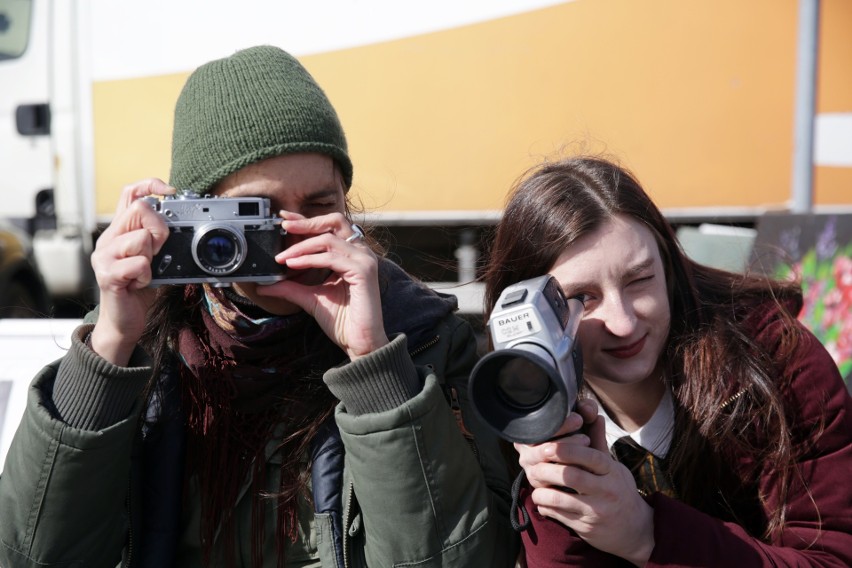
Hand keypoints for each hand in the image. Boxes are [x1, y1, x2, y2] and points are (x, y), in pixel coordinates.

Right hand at [89, 179, 174, 364]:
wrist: (124, 321)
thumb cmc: (140, 288)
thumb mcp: (154, 257)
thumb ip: (158, 238)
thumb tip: (180, 219)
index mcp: (120, 230)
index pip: (129, 193)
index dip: (149, 184)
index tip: (170, 190)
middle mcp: (109, 239)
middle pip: (139, 210)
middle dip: (159, 229)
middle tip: (157, 252)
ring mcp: (104, 256)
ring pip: (140, 237)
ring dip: (152, 257)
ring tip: (145, 272)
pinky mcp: (107, 275)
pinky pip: (139, 264)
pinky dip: (146, 276)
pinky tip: (139, 284)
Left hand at [256, 211, 387, 359]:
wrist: (359, 342)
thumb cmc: (342, 321)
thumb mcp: (310, 298)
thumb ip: (290, 288)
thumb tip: (264, 285)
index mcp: (351, 255)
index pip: (329, 229)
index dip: (306, 220)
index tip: (284, 218)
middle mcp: (360, 253)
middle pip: (334, 222)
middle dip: (307, 222)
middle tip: (283, 226)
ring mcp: (364, 260)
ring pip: (328, 239)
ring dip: (302, 246)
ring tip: (282, 256)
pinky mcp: (363, 271)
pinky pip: (331, 257)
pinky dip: (309, 258)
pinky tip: (293, 264)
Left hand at [514, 399, 654, 565]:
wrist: (635, 530)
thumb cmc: (620, 491)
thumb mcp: (614, 468)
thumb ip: (599, 444)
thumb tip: (594, 416)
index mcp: (612, 472)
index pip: (590, 457)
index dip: (568, 450)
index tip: (548, 446)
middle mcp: (606, 491)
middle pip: (572, 477)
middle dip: (547, 469)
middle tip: (532, 464)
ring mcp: (596, 511)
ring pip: (561, 499)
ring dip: (541, 490)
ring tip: (533, 482)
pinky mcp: (586, 528)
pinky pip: (559, 516)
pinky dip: (545, 506)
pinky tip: (541, 499)